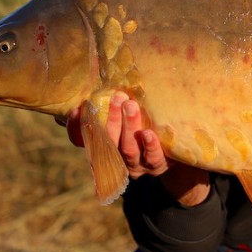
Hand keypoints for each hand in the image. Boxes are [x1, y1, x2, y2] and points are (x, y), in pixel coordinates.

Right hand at [56, 92, 209, 204]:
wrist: (175, 151)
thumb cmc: (145, 126)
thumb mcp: (128, 116)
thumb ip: (114, 104)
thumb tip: (93, 87)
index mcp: (105, 145)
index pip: (82, 139)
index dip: (76, 127)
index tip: (76, 110)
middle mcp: (117, 157)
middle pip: (108, 141)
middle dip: (112, 119)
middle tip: (117, 98)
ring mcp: (136, 164)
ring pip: (128, 149)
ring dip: (129, 127)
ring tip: (130, 106)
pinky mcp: (156, 165)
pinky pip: (152, 158)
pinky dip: (149, 146)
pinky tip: (148, 134)